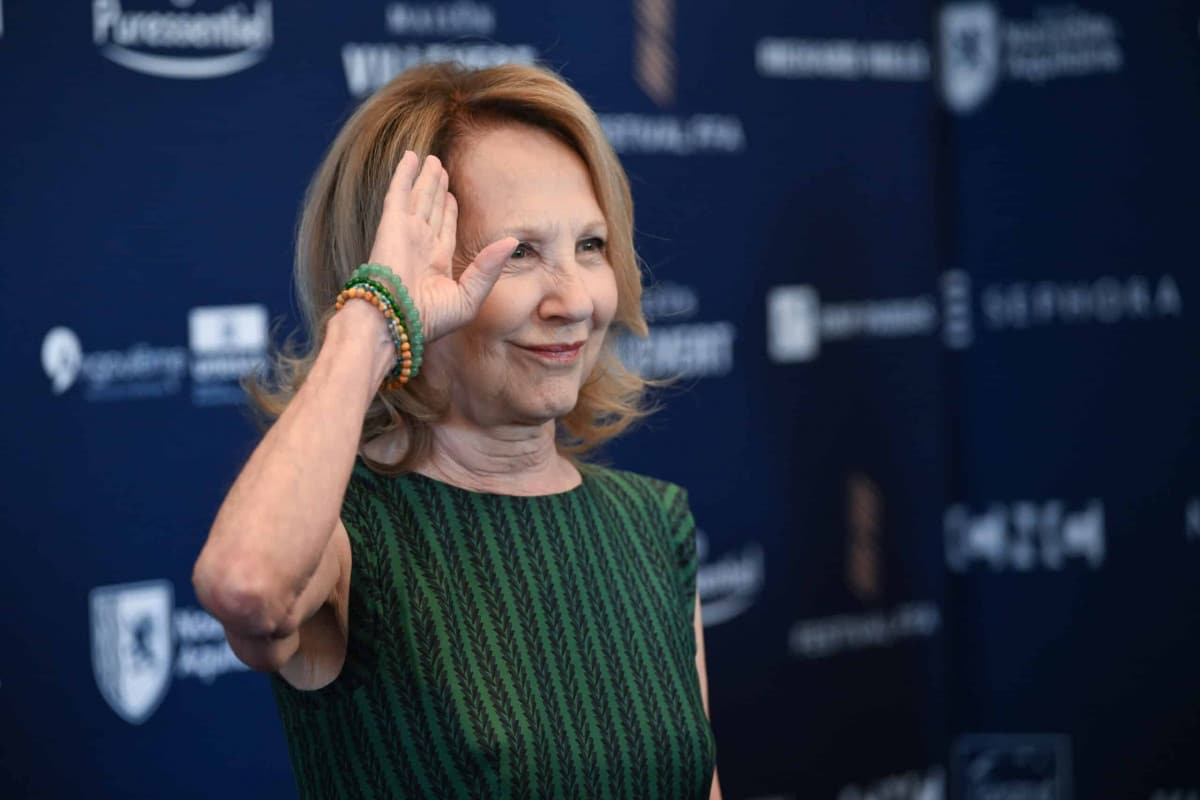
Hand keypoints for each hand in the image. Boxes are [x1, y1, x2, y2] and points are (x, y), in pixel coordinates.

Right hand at [366, 151, 516, 342]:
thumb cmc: (429, 319)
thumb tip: (512, 241)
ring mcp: (405, 233)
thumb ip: (489, 268)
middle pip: (432, 209)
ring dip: (425, 178)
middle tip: (441, 167)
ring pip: (419, 197)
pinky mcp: (392, 224)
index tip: (453, 196)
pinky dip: (404, 174)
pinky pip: (399, 192)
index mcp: (436, 265)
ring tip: (431, 159)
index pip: (445, 230)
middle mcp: (420, 246)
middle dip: (437, 189)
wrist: (394, 321)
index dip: (449, 211)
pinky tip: (410, 157)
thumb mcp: (469, 297)